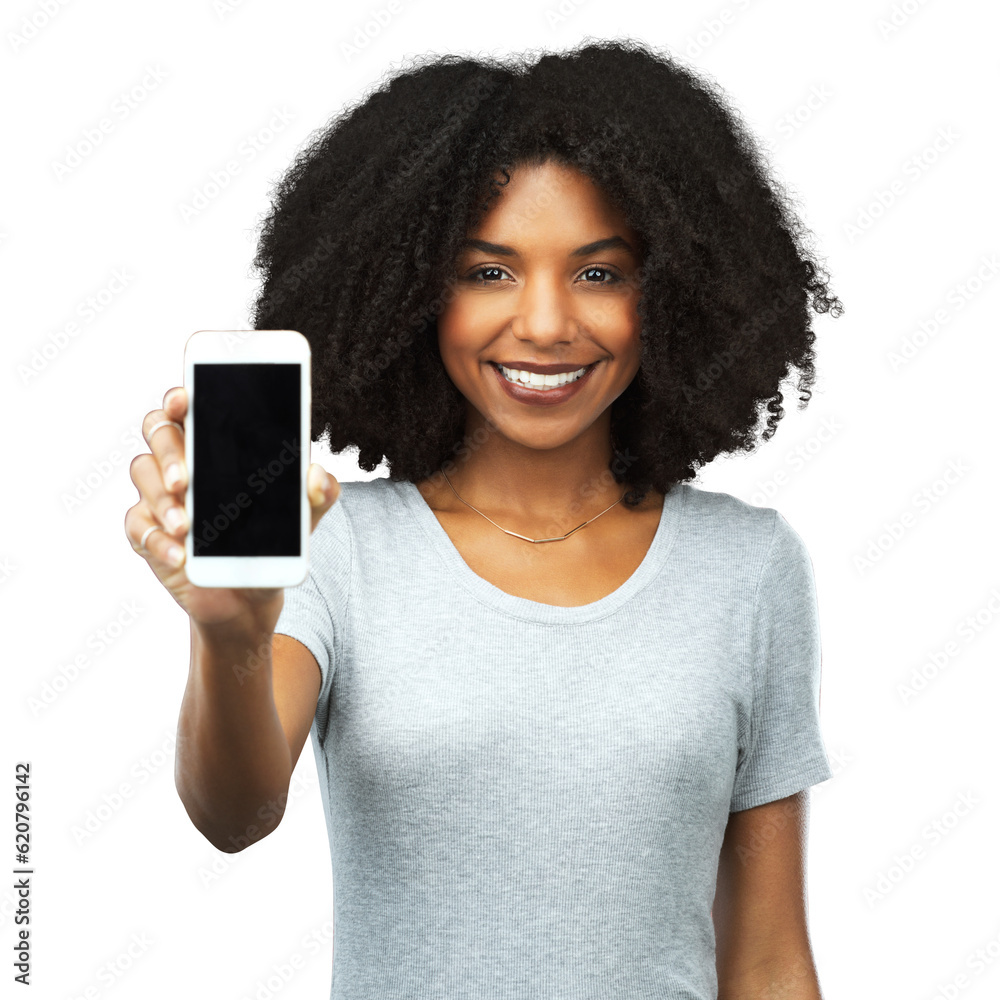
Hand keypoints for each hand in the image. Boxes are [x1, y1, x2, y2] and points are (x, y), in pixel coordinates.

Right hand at [124, 386, 339, 631]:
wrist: (253, 590)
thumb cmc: (272, 537)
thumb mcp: (304, 515)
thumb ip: (319, 493)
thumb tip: (316, 477)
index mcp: (217, 444)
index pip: (190, 406)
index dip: (180, 397)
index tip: (183, 399)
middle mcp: (182, 461)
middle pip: (158, 431)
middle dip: (169, 451)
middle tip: (185, 480)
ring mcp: (160, 494)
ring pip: (143, 473)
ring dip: (162, 500)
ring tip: (186, 526)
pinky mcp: (148, 531)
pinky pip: (138, 526)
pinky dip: (158, 541)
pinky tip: (180, 556)